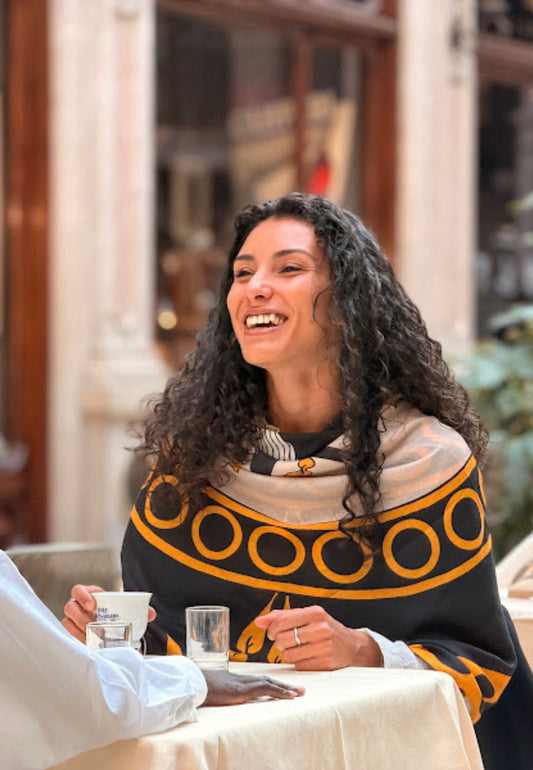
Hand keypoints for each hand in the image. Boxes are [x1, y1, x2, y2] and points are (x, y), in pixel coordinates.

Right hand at [61, 584, 156, 642]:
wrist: (112, 634)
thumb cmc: (117, 618)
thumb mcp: (127, 612)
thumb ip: (140, 611)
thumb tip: (151, 614)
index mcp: (90, 596)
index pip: (78, 590)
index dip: (83, 595)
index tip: (93, 606)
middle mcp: (77, 608)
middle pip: (70, 607)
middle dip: (80, 617)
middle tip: (93, 626)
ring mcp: (72, 622)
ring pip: (67, 624)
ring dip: (78, 632)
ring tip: (92, 639)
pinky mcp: (70, 636)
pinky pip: (68, 638)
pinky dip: (76, 642)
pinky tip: (88, 647)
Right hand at [202, 669, 304, 705]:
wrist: (188, 682)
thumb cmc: (194, 687)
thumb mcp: (208, 691)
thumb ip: (214, 693)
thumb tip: (212, 698)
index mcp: (234, 680)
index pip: (258, 681)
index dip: (272, 684)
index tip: (284, 687)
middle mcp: (241, 679)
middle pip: (267, 680)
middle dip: (284, 685)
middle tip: (300, 689)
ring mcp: (242, 683)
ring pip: (270, 683)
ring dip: (286, 689)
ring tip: (300, 693)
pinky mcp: (242, 690)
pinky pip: (266, 690)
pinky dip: (280, 692)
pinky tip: (290, 696)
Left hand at [254, 606, 382, 670]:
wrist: (352, 647)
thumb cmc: (324, 629)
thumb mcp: (307, 617)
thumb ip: (281, 616)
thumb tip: (258, 622)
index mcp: (315, 613)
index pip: (282, 621)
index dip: (272, 629)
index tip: (272, 633)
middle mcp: (321, 628)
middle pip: (283, 639)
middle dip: (280, 643)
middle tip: (287, 642)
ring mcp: (324, 646)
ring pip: (289, 655)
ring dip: (288, 654)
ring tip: (298, 649)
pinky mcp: (325, 663)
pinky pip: (299, 666)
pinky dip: (298, 664)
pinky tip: (307, 657)